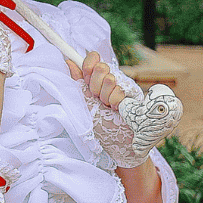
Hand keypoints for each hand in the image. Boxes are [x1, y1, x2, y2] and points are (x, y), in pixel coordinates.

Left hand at [75, 50, 181, 168]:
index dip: (89, 64)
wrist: (118, 142)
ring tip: (109, 108)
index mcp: (95, 81)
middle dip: (96, 86)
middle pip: (101, 67)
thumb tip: (69, 61)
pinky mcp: (133, 93)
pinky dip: (115, 102)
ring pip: (110, 79)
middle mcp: (109, 82)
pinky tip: (118, 110)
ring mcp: (122, 87)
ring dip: (106, 97)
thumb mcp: (84, 103)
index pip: (93, 60)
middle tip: (98, 100)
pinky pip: (119, 90)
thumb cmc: (100, 126)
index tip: (87, 73)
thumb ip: (78, 81)